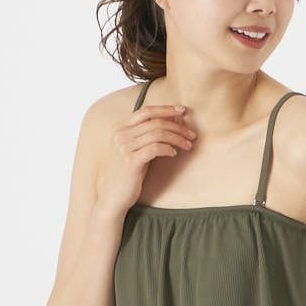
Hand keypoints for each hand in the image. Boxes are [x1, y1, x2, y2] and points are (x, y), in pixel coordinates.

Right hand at [95, 98, 196, 216]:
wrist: (114, 196)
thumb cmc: (128, 173)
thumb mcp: (135, 149)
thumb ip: (146, 134)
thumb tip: (171, 119)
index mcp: (119, 127)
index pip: (146, 111)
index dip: (166, 109)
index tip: (183, 110)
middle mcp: (120, 134)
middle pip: (155, 122)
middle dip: (177, 127)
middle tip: (191, 135)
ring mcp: (124, 147)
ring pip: (158, 134)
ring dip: (177, 139)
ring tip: (187, 146)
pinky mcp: (131, 161)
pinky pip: (155, 148)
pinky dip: (168, 149)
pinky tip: (174, 154)